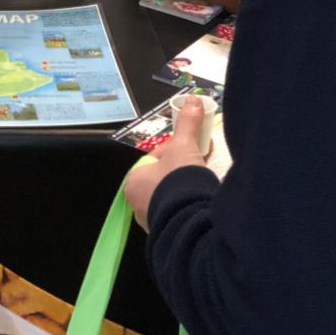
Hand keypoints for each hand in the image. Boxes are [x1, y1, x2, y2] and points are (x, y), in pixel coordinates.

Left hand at [124, 96, 208, 229]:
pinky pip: (178, 214)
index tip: (188, 152)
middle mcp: (137, 203)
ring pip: (170, 198)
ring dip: (184, 190)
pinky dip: (188, 206)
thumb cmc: (178, 179)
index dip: (172, 153)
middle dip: (179, 172)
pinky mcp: (168, 233)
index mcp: (134, 181)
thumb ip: (187, 124)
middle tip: (196, 166)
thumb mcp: (184, 146)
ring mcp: (152, 221)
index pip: (153, 161)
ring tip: (201, 184)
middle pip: (161, 179)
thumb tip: (193, 100)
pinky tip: (200, 201)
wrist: (191, 220)